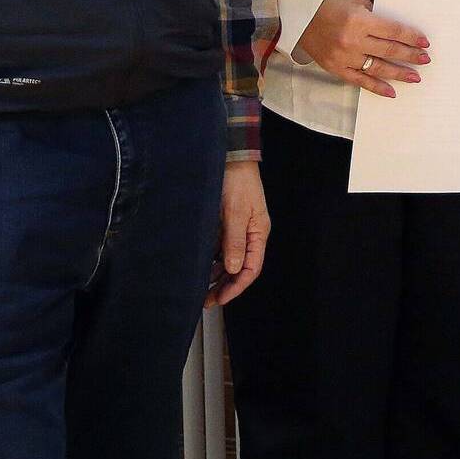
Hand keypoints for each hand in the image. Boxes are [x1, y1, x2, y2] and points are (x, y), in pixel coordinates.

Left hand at [209, 160, 268, 306]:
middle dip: (226, 286)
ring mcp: (238, 229)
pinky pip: (221, 249)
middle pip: (241, 268)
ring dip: (217, 276)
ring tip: (202, 289)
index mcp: (258, 233)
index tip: (221, 299)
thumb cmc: (237, 182)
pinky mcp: (227, 223)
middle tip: (207, 300)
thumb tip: (234, 269)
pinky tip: (201, 268)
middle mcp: (250, 234)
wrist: (230, 158)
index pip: (252, 268)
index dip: (237, 286)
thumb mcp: (235, 213)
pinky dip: (212, 261)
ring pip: (230, 260)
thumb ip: (234, 242)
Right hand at [295, 0, 427, 97]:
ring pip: (377, 68)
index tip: (425, 43)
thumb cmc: (332, 4)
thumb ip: (377, 17)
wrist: (301, 14)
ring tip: (415, 77)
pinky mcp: (336, 68)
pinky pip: (360, 81)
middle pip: (389, 50)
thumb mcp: (357, 2)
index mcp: (359, 21)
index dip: (411, 38)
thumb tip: (400, 33)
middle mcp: (352, 41)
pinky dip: (377, 87)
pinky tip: (392, 91)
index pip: (393, 32)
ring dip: (399, 73)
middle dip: (410, 56)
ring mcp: (343, 57)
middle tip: (425, 60)